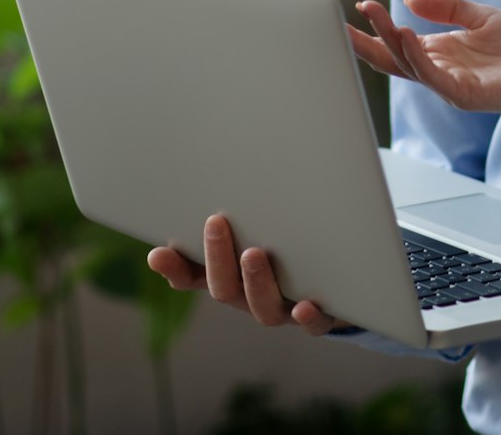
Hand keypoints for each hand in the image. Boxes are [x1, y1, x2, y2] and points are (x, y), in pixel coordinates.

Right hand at [145, 214, 345, 335]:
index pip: (192, 277)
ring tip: (253, 255)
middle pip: (225, 290)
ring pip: (264, 309)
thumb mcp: (257, 225)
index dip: (174, 268)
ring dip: (255, 282)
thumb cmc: (288, 243)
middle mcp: (252, 297)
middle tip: (215, 224)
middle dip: (217, 258)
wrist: (342, 280)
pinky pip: (314, 325)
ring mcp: (285, 309)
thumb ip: (233, 213)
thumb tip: (211, 175)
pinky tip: (305, 306)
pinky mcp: (322, 316)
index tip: (158, 252)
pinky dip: (307, 318)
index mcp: (231, 276)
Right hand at [347, 0, 500, 117]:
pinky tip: (406, 33)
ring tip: (375, 15)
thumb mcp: (480, 15)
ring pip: (408, 65)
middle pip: (393, 59)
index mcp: (442, 52)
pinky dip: (416, 56)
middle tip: (341, 25)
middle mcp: (441, 70)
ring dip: (389, 40)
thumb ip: (445, 7)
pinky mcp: (465, 95)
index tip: (359, 6)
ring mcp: (450, 85)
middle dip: (366, 43)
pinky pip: (433, 76)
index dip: (377, 28)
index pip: (399, 42)